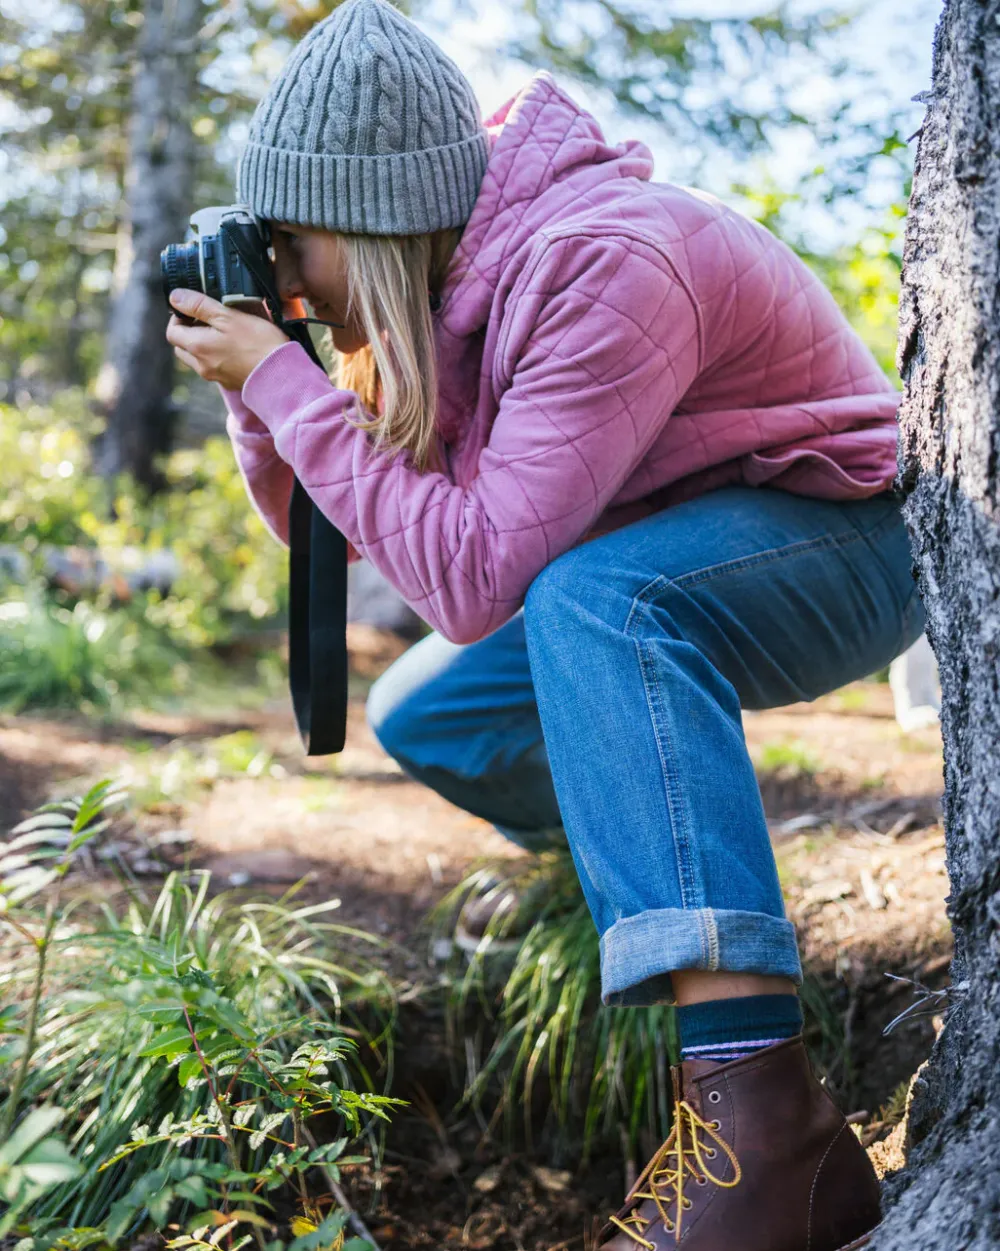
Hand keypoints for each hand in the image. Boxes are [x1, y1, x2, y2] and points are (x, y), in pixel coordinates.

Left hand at [165, 289, 291, 390]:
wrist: (281, 373)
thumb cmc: (258, 343)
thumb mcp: (227, 315)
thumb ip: (199, 305)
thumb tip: (175, 297)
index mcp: (197, 346)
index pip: (171, 332)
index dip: (178, 318)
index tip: (193, 310)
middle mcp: (201, 365)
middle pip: (182, 347)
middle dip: (188, 332)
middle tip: (207, 320)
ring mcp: (215, 377)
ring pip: (197, 359)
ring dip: (203, 345)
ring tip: (223, 333)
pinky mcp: (229, 382)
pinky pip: (214, 368)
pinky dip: (217, 357)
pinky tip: (235, 348)